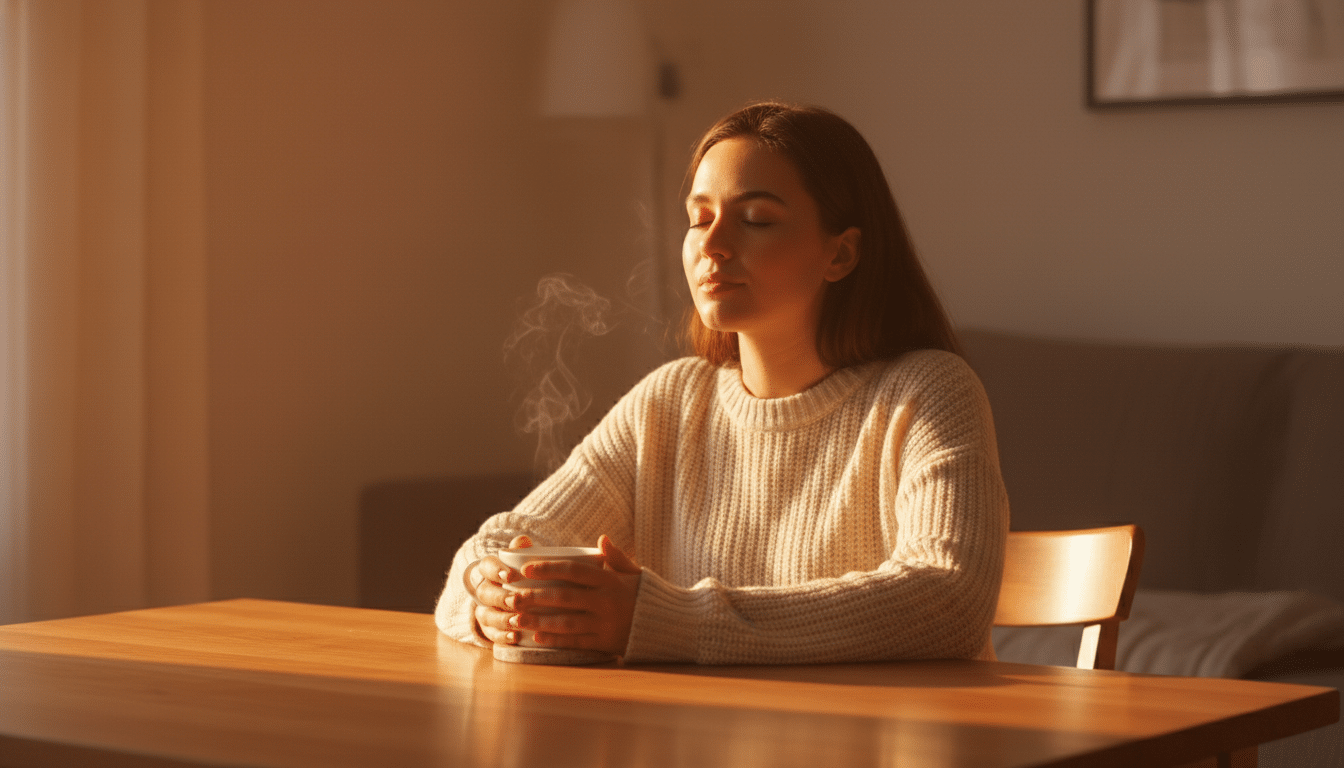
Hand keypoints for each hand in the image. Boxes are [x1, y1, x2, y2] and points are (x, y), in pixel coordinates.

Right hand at [468, 535, 531, 646]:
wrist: (525, 597)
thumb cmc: (527, 575)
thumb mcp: (526, 562)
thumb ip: (523, 551)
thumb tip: (522, 541)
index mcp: (491, 570)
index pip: (486, 566)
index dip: (496, 571)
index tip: (511, 576)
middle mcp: (485, 590)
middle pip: (484, 593)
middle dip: (499, 598)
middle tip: (515, 601)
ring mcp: (485, 610)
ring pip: (485, 615)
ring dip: (501, 619)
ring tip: (517, 621)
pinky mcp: (490, 629)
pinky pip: (491, 634)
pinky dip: (502, 636)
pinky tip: (516, 637)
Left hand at [480, 535, 641, 655]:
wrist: (668, 624)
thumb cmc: (644, 594)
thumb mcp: (633, 572)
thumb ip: (616, 557)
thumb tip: (601, 539)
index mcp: (610, 580)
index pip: (574, 571)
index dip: (548, 569)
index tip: (526, 569)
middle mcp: (606, 601)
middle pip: (564, 598)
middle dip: (535, 597)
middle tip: (512, 597)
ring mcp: (606, 624)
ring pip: (566, 622)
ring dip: (539, 621)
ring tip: (517, 619)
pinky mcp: (606, 643)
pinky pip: (576, 642)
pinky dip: (556, 640)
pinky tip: (537, 637)